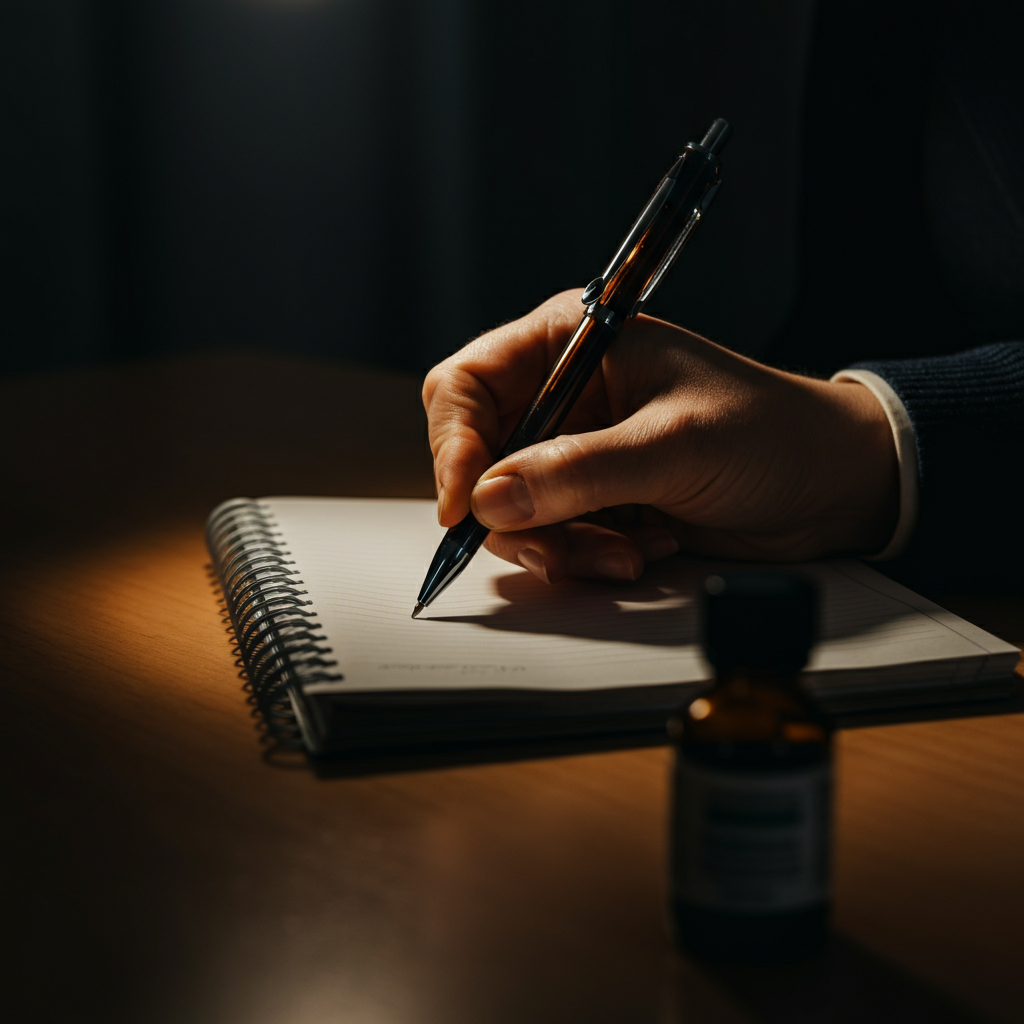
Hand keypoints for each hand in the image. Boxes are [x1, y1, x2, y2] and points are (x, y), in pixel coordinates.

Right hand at [423, 290, 898, 583]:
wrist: (830, 484)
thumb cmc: (771, 433)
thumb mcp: (674, 445)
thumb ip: (579, 471)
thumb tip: (488, 499)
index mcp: (571, 343)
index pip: (467, 384)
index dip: (454, 444)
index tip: (465, 504)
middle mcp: (563, 396)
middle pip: (481, 458)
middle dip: (515, 511)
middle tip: (558, 543)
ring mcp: (576, 453)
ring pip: (513, 510)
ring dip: (560, 543)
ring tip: (625, 553)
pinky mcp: (594, 500)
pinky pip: (552, 538)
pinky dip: (586, 556)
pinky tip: (644, 548)